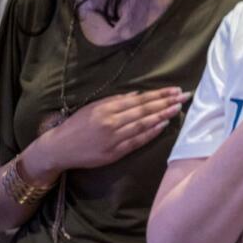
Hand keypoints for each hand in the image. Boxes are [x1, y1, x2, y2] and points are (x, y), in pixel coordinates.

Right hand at [23, 87, 187, 180]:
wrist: (59, 148)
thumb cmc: (76, 125)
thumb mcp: (93, 107)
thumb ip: (116, 100)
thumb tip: (138, 94)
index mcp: (106, 108)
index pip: (139, 100)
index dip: (158, 94)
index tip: (174, 90)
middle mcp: (111, 122)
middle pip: (144, 110)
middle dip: (166, 102)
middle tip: (184, 96)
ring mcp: (113, 138)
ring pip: (143, 125)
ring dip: (162, 116)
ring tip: (177, 109)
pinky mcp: (114, 153)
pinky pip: (136, 141)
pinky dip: (151, 133)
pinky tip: (163, 125)